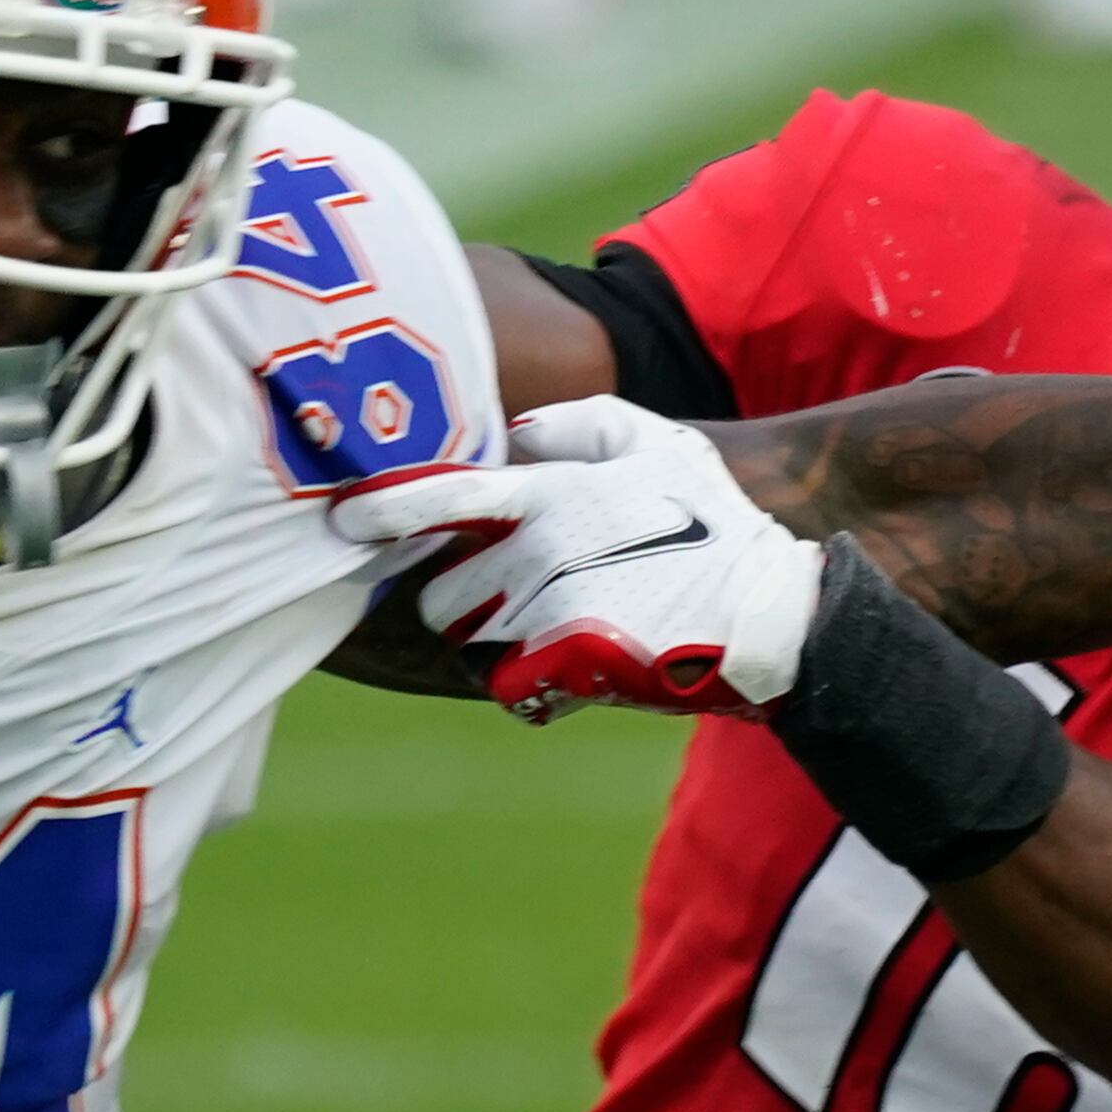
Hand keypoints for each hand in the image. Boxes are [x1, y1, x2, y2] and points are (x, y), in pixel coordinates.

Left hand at [329, 396, 821, 720]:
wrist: (770, 614)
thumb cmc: (715, 524)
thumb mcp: (660, 443)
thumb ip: (580, 424)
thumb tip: (518, 430)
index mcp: (549, 494)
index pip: (440, 498)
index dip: (381, 512)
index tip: (340, 523)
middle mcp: (536, 550)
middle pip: (438, 593)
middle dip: (464, 600)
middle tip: (520, 598)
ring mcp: (547, 613)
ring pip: (469, 641)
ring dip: (495, 642)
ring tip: (559, 628)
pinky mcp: (564, 669)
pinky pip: (506, 688)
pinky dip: (529, 685)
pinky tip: (578, 667)